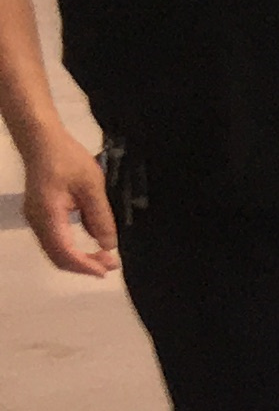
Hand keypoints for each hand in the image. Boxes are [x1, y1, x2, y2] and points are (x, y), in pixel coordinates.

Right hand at [21, 134, 116, 275]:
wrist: (41, 140)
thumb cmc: (67, 158)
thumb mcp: (92, 185)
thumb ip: (100, 217)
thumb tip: (108, 245)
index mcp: (48, 212)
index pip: (65, 251)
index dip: (86, 265)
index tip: (108, 269)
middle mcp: (37, 220)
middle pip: (58, 257)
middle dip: (85, 266)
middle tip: (111, 263)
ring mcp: (34, 219)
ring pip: (55, 252)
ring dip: (79, 260)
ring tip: (105, 258)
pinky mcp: (38, 216)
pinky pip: (54, 242)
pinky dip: (72, 251)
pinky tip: (90, 248)